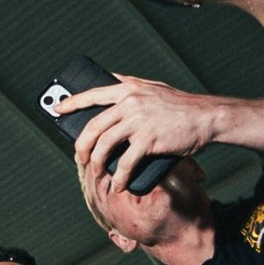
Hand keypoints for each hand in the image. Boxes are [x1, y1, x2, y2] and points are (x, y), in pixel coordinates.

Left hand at [54, 74, 216, 191]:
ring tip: (98, 173)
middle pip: (93, 125)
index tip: (57, 109)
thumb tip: (110, 80)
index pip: (93, 94)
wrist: (207, 117)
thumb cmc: (180, 105)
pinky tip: (119, 184)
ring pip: (104, 145)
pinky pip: (125, 162)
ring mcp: (138, 121)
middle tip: (79, 156)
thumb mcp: (153, 87)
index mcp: (129, 89)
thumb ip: (131, 85)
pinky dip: (120, 176)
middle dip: (81, 145)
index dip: (72, 102)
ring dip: (97, 163)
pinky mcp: (149, 140)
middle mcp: (130, 102)